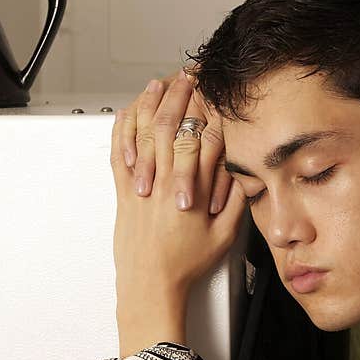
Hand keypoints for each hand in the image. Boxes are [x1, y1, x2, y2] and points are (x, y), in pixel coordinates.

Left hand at [110, 70, 246, 357]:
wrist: (150, 285)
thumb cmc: (185, 264)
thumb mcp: (224, 236)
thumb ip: (235, 200)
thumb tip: (241, 170)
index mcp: (188, 190)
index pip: (198, 137)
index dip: (206, 108)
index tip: (212, 90)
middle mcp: (161, 181)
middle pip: (170, 125)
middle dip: (180, 95)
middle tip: (187, 74)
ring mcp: (138, 184)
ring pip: (142, 133)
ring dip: (151, 103)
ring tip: (160, 83)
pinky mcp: (122, 191)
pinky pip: (118, 152)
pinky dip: (124, 128)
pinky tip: (129, 111)